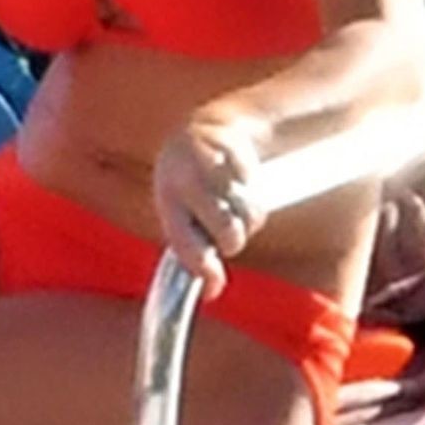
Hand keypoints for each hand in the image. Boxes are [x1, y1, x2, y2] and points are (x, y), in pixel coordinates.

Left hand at [151, 112, 265, 300]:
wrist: (203, 133)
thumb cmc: (192, 189)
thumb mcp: (183, 214)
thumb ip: (195, 251)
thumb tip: (212, 291)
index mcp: (168, 200)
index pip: (186, 244)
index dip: (203, 269)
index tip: (214, 283)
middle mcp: (183, 179)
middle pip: (230, 232)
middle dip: (234, 239)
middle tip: (230, 230)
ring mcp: (208, 162)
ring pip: (249, 213)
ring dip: (249, 216)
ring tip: (236, 203)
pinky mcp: (231, 146)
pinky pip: (256, 184)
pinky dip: (253, 187)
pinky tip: (240, 178)